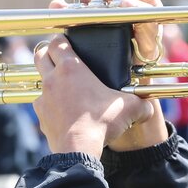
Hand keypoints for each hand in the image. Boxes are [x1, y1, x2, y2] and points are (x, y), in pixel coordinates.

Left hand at [33, 35, 160, 155]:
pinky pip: (40, 103)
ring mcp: (43, 97)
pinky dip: (48, 103)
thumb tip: (149, 107)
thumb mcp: (130, 108)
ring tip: (61, 85)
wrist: (79, 148)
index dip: (62, 39)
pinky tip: (61, 109)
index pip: (58, 41)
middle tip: (59, 57)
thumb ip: (142, 103)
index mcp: (72, 68)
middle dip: (48, 53)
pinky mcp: (40, 115)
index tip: (68, 41)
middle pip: (40, 54)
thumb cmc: (102, 123)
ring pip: (39, 79)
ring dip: (48, 79)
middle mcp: (53, 79)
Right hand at [50, 0, 164, 68]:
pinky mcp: (85, 14)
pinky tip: (60, 5)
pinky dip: (65, 3)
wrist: (127, 74)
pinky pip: (73, 2)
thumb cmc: (143, 56)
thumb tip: (126, 2)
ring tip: (87, 1)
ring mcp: (102, 3)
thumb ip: (146, 24)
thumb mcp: (149, 42)